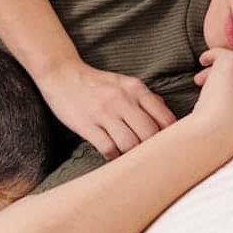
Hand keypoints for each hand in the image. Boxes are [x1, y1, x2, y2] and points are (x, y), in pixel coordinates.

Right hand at [35, 59, 176, 159]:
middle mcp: (122, 100)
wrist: (62, 75)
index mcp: (136, 89)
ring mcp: (103, 113)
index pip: (165, 118)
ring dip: (132, 155)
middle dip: (152, 149)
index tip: (167, 145)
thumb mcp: (124, 83)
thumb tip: (167, 117)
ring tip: (131, 158)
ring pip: (130, 144)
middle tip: (150, 156)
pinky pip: (108, 149)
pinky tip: (114, 156)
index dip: (171, 137)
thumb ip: (146, 99)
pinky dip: (114, 157)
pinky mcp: (87, 125)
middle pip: (149, 134)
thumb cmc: (96, 83)